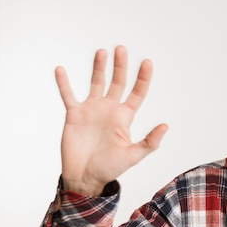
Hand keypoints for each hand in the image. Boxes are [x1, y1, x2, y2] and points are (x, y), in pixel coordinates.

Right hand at [56, 46, 167, 195]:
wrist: (85, 177)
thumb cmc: (110, 168)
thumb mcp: (133, 155)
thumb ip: (149, 141)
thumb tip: (165, 126)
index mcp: (124, 117)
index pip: (136, 93)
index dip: (142, 78)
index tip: (147, 62)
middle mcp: (109, 110)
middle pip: (117, 83)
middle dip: (120, 66)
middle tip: (121, 49)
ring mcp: (91, 110)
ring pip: (96, 83)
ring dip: (99, 68)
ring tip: (101, 52)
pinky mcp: (74, 115)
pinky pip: (68, 95)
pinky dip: (64, 83)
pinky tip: (61, 69)